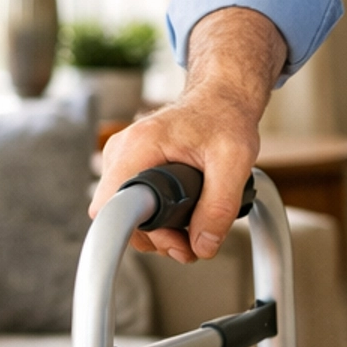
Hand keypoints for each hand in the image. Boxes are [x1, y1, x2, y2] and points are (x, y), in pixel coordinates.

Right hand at [89, 7, 285, 262]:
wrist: (220, 100)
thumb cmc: (224, 118)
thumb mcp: (234, 160)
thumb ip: (220, 205)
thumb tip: (202, 246)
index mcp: (140, 145)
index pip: (112, 206)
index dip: (139, 232)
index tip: (171, 240)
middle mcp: (121, 152)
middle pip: (120, 217)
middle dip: (158, 236)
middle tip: (193, 240)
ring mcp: (122, 160)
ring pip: (126, 215)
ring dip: (159, 231)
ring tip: (193, 226)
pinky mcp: (129, 168)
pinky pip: (132, 205)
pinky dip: (157, 218)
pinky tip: (182, 215)